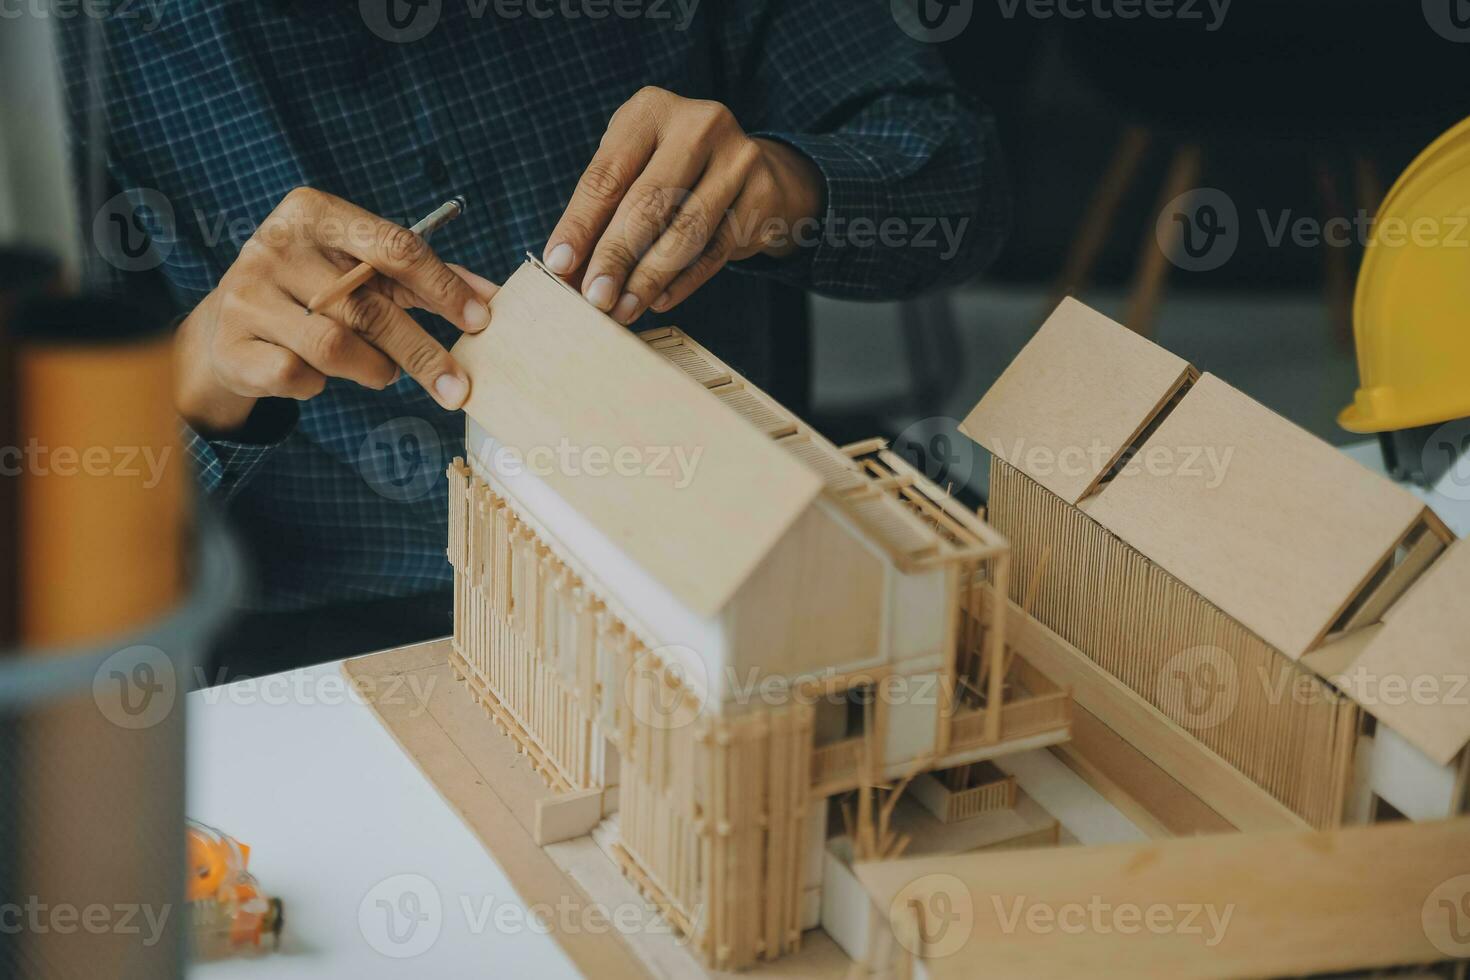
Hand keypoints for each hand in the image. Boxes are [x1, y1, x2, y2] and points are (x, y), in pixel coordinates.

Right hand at [174, 187, 497, 435]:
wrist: (229, 323)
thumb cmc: (317, 288)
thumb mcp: (362, 267)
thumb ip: (422, 277)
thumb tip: (490, 299)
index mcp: (314, 212)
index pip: (395, 247)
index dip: (444, 287)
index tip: (482, 321)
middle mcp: (276, 244)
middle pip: (369, 305)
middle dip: (423, 352)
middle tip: (460, 388)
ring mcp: (247, 293)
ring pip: (335, 345)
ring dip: (374, 368)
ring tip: (383, 371)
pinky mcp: (230, 344)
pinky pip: (296, 376)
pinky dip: (320, 385)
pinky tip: (318, 376)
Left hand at [542, 86, 823, 324]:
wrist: (753, 168)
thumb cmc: (673, 171)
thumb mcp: (635, 168)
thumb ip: (602, 210)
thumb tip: (567, 269)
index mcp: (651, 110)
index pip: (607, 174)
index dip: (580, 224)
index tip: (559, 266)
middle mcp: (699, 125)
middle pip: (647, 203)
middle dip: (615, 257)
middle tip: (594, 298)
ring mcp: (738, 159)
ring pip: (686, 231)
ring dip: (649, 278)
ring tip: (623, 309)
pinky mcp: (763, 196)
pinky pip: (716, 250)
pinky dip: (684, 281)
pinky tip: (659, 301)